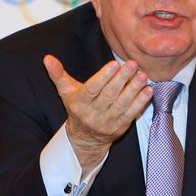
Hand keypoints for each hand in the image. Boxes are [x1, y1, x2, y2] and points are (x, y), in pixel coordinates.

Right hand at [44, 55, 151, 171]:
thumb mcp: (66, 91)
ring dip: (134, 89)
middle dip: (122, 79)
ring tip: (142, 75)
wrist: (85, 138)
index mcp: (80, 103)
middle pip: (109, 95)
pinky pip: (131, 114)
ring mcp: (108, 122)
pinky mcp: (120, 127)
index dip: (104, 77)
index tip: (114, 64)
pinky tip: (148, 90)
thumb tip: (46, 58)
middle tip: (132, 64)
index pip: (92, 89)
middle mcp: (93, 113)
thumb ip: (58, 74)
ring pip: (122, 104)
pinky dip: (140, 102)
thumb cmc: (77, 107)